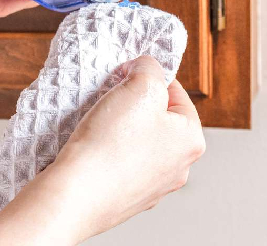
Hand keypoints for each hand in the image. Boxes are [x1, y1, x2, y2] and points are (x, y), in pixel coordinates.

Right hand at [0, 56, 204, 245]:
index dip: (149, 78)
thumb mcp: (141, 85)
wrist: (74, 196)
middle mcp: (178, 168)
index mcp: (192, 141)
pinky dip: (107, 154)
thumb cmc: (111, 144)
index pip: (177, 94)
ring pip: (138, 143)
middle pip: (158, 120)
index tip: (127, 76)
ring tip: (99, 125)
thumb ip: (150, 68)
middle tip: (112, 99)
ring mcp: (152, 188)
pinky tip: (92, 148)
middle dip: (134, 105)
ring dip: (120, 129)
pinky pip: (120, 166)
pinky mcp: (125, 199)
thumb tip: (147, 68)